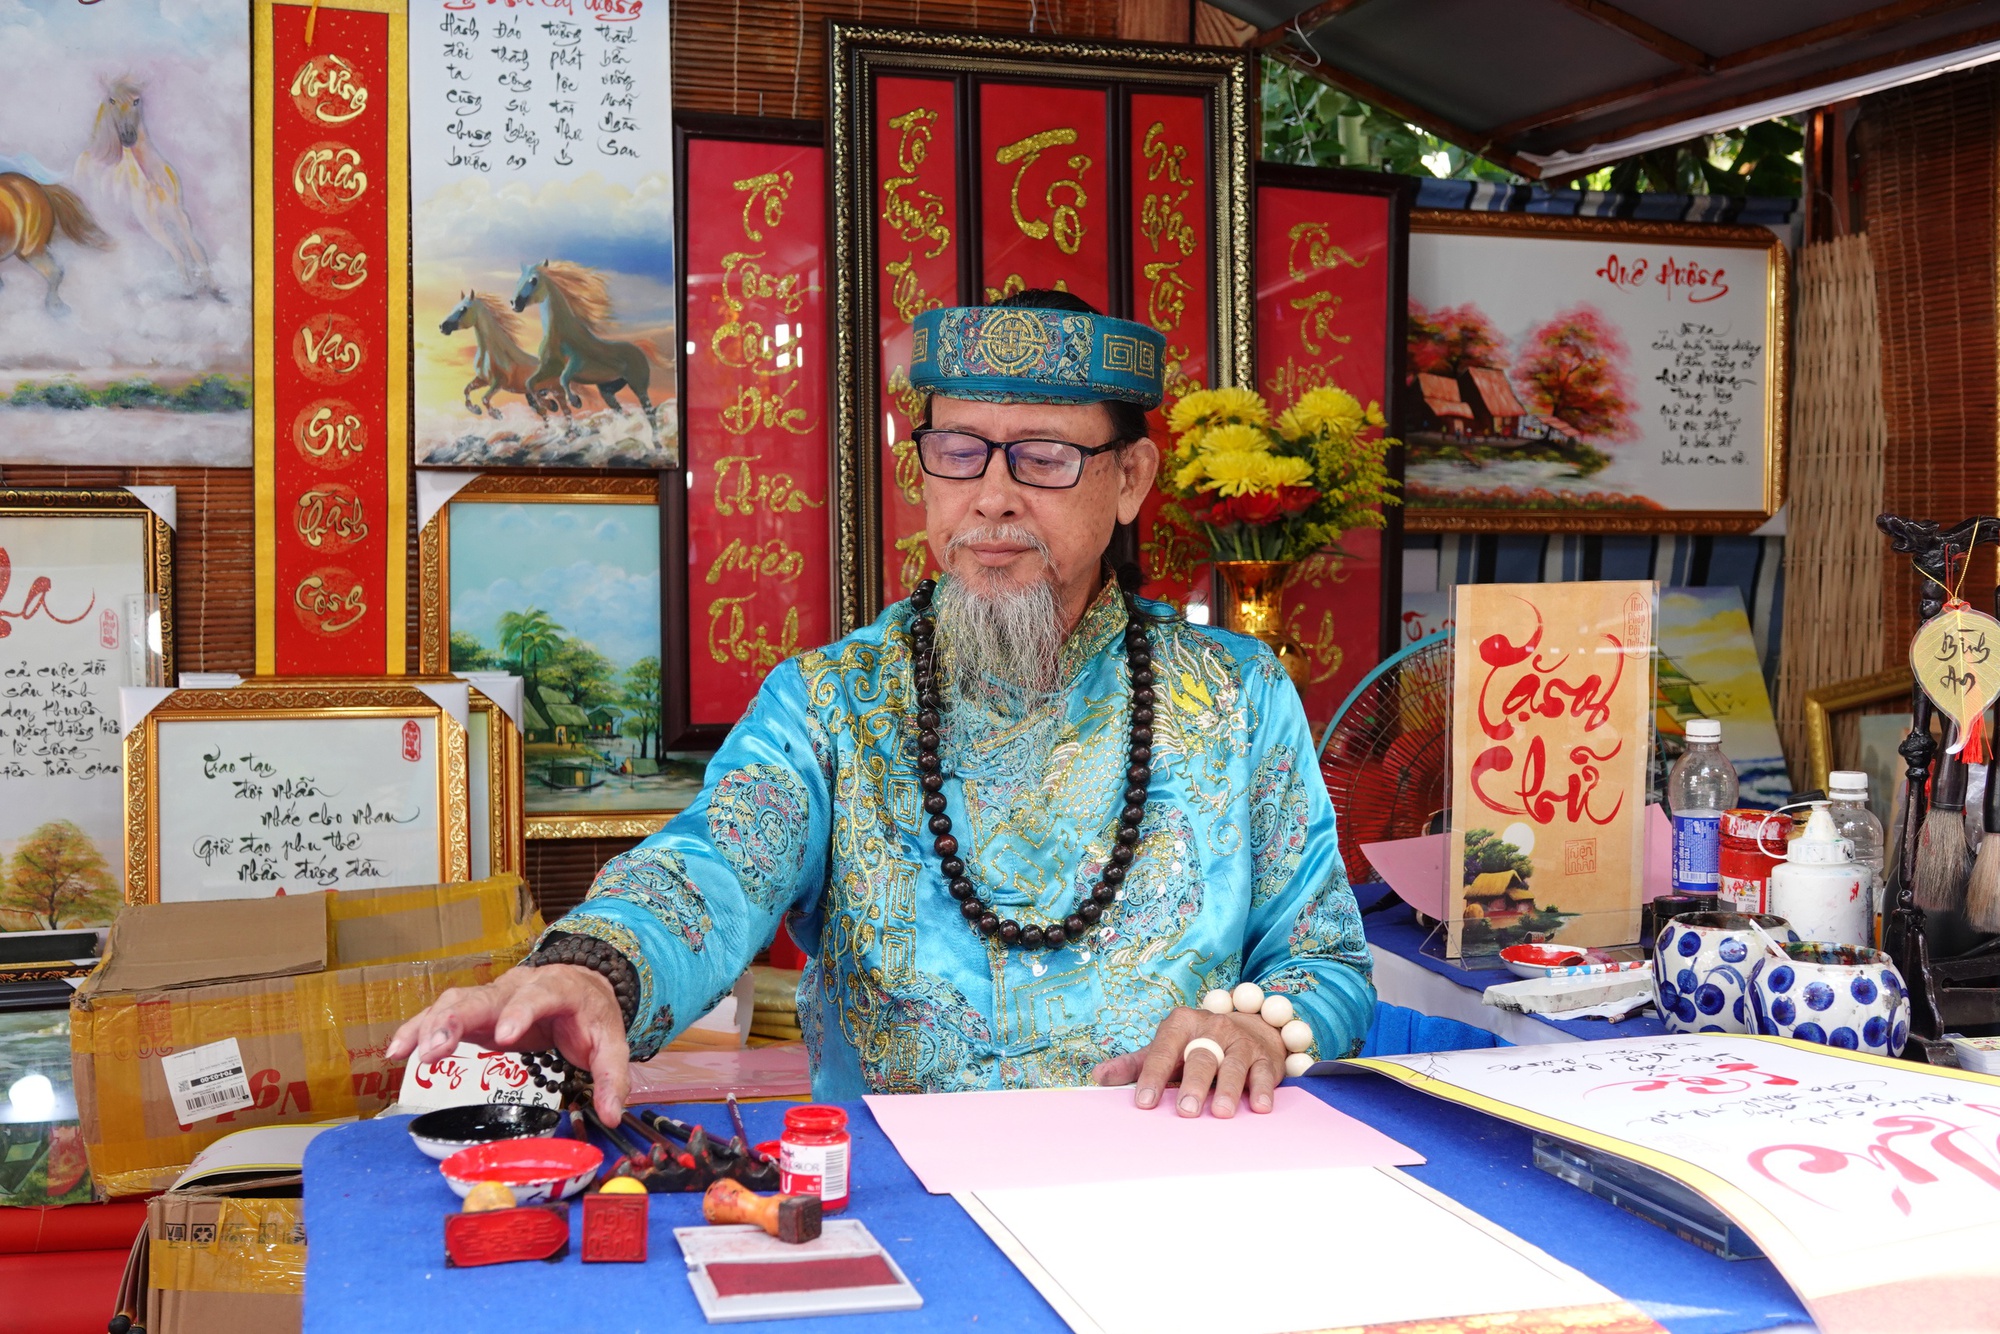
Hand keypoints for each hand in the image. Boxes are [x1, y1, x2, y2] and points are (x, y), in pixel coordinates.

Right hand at [384, 964, 630, 1122]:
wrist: (581, 986)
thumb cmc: (591, 1016)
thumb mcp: (611, 1044)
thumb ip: (612, 1077)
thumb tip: (613, 1114)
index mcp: (558, 989)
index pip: (538, 995)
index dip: (520, 1012)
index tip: (506, 1036)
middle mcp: (519, 987)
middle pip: (484, 997)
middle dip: (457, 1021)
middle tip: (436, 1049)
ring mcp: (493, 997)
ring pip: (457, 1002)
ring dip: (431, 1026)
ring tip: (411, 1054)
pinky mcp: (475, 1011)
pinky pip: (442, 1015)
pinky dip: (419, 1029)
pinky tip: (398, 1050)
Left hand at [1089, 1006, 1287, 1118]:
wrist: (1246, 1029)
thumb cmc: (1195, 1046)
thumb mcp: (1165, 1050)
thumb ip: (1133, 1065)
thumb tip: (1097, 1077)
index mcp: (1180, 1024)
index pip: (1164, 1050)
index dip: (1153, 1076)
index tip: (1144, 1103)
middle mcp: (1211, 1028)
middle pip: (1201, 1057)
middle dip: (1194, 1084)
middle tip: (1185, 1112)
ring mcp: (1240, 1041)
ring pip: (1234, 1064)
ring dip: (1229, 1089)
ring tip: (1221, 1113)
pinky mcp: (1264, 1056)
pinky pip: (1264, 1072)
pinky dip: (1263, 1089)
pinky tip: (1260, 1107)